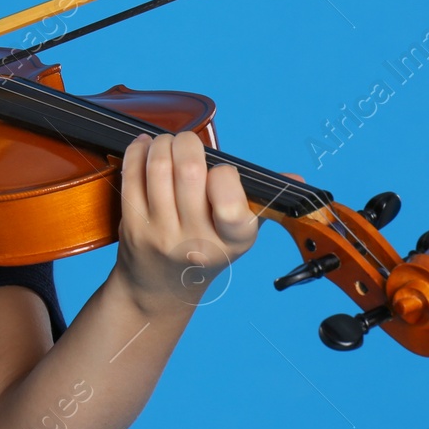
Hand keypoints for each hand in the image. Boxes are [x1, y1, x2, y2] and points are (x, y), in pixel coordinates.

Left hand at [114, 131, 260, 314]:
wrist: (161, 286)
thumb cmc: (206, 248)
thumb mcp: (239, 233)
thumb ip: (264, 201)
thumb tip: (296, 180)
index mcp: (232, 240)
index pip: (231, 202)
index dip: (224, 175)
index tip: (221, 171)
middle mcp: (196, 241)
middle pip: (190, 172)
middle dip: (188, 143)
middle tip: (188, 141)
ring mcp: (161, 234)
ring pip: (159, 169)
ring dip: (162, 144)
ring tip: (167, 142)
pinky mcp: (132, 226)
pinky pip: (132, 177)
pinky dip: (137, 152)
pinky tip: (145, 145)